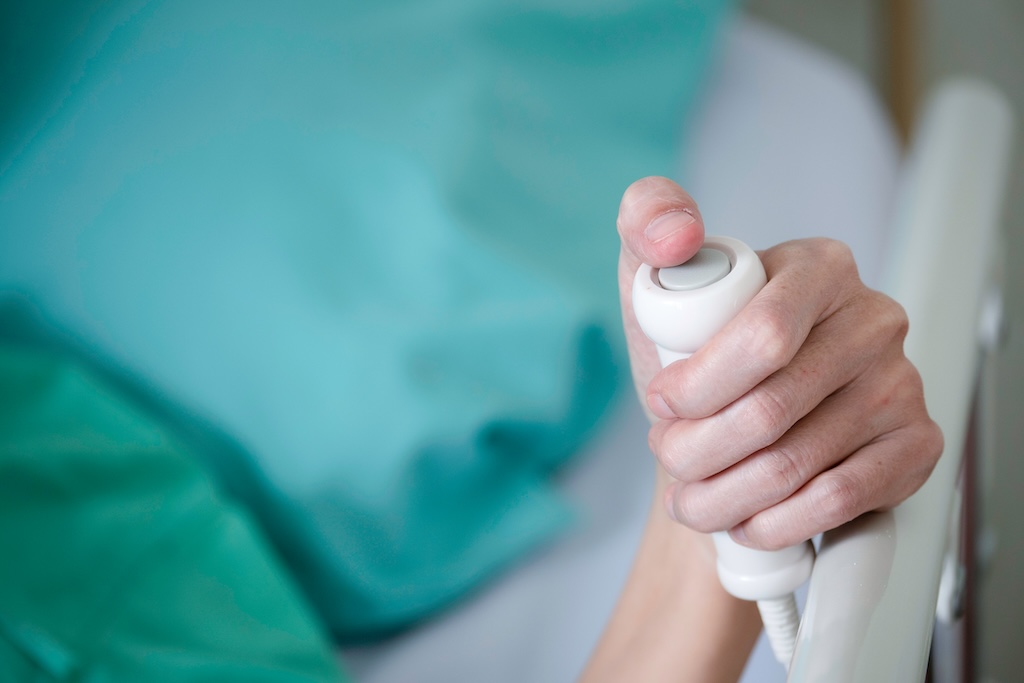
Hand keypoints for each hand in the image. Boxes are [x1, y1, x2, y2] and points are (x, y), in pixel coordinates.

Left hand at [618, 176, 942, 550]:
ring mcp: (902, 382)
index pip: (762, 334)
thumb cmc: (695, 355)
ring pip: (796, 464)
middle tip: (670, 458)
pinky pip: (839, 499)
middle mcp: (874, 318)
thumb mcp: (655, 280)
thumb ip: (647, 222)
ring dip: (723, 497)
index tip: (662, 406)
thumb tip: (674, 232)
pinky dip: (775, 522)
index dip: (698, 384)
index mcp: (819, 266)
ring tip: (691, 497)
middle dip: (697, 450)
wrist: (734, 424)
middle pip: (772, 408)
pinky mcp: (917, 443)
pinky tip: (744, 519)